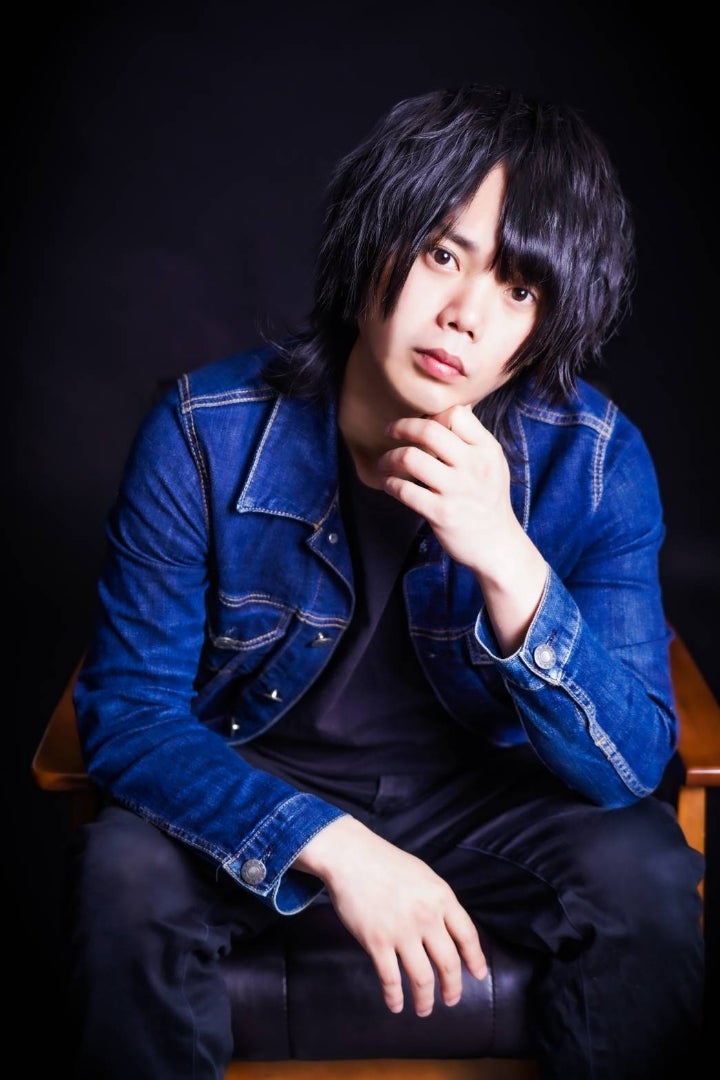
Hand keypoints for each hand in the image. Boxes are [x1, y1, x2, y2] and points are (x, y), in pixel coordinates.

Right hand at [292, 816, 486, 1016]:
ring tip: (424, 1009)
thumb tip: (450, 929)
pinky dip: (395, 997)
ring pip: (422, 978)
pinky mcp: (377, 942)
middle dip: (453, 988)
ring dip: (425, 1000)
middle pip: (448, 963)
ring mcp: (401, 931)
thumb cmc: (386, 863)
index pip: (467, 936)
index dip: (475, 959)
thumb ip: (438, 901)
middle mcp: (426, 917)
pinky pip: (391, 980)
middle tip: (451, 999)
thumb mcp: (424, 875)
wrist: (350, 856)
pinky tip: (396, 1005)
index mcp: (441, 897)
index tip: (478, 975)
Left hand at [378, 404, 547, 653]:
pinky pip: (404, 490)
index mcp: (487, 450)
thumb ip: (473, 439)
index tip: (421, 424)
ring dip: (390, 457)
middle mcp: (473, 466)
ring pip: (410, 458)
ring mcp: (456, 490)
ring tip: (385, 462)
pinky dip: (390, 484)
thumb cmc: (489, 500)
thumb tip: (450, 411)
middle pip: (429, 430)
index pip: (456, 414)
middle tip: (390, 430)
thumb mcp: (493, 463)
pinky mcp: (440, 513)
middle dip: (402, 427)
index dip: (433, 415)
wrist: (497, 544)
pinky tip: (390, 484)